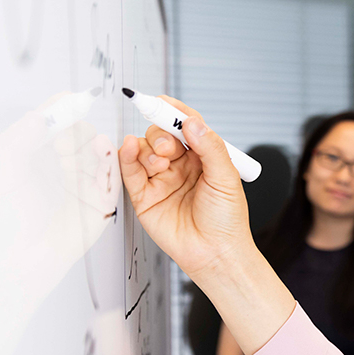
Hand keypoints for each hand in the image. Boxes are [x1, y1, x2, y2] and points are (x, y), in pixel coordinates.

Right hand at [117, 96, 253, 278]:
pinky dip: (127, 156)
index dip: (174, 111)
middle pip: (161, 135)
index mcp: (203, 157)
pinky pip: (130, 171)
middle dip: (161, 135)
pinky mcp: (145, 196)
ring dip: (148, 147)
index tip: (162, 101)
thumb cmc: (226, 220)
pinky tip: (129, 148)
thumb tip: (192, 122)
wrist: (215, 253)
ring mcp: (161, 179)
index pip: (186, 125)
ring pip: (144, 149)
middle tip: (169, 148)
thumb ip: (210, 147)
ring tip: (160, 162)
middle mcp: (181, 165)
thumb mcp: (226, 178)